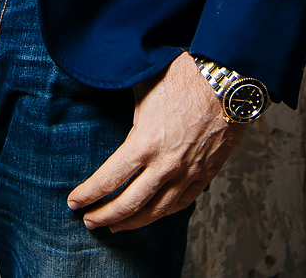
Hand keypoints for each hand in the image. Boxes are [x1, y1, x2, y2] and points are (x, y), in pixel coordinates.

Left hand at [67, 51, 247, 230]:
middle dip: (104, 216)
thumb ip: (126, 103)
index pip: (108, 180)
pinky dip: (162, 214)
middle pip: (128, 204)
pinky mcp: (205, 175)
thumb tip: (107, 92)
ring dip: (132, 222)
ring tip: (116, 227)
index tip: (75, 201)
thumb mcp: (145, 86)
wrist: (230, 82)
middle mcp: (165, 165)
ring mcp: (187, 174)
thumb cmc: (187, 78)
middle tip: (90, 221)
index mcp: (145, 143)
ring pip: (155, 211)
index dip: (88, 194)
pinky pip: (180, 204)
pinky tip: (151, 215)